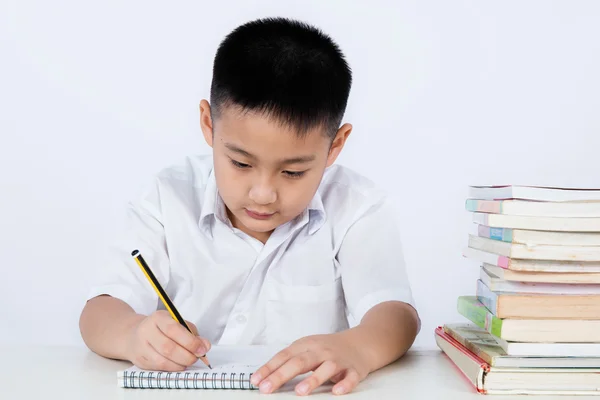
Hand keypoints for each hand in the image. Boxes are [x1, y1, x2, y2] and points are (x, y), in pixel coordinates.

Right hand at [125, 310, 210, 370]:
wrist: (133, 334)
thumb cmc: (161, 328)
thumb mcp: (176, 322)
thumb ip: (191, 333)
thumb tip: (205, 346)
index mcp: (158, 318)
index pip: (174, 329)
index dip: (190, 341)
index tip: (203, 349)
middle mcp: (146, 331)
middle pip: (168, 348)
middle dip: (187, 356)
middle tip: (197, 357)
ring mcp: (140, 347)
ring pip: (162, 361)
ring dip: (180, 364)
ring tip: (189, 361)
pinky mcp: (139, 361)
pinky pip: (158, 368)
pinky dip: (172, 368)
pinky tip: (179, 365)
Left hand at [251, 331, 370, 395]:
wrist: (360, 343)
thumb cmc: (328, 349)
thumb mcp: (308, 349)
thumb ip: (290, 361)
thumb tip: (265, 377)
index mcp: (306, 345)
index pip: (284, 356)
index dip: (269, 368)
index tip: (256, 380)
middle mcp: (321, 351)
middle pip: (300, 362)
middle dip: (282, 375)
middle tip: (267, 388)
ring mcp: (338, 360)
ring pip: (325, 368)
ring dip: (313, 380)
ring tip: (299, 392)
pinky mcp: (354, 370)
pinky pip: (349, 378)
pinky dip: (344, 384)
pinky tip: (336, 391)